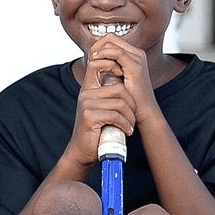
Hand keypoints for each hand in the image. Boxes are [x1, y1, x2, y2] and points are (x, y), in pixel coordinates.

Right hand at [67, 51, 137, 168]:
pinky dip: (125, 125)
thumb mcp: (101, 108)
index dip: (112, 64)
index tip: (123, 75)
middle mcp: (85, 93)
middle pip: (119, 88)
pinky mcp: (89, 116)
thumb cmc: (96, 130)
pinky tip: (125, 131)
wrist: (82, 150)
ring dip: (130, 117)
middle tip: (132, 116)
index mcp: (88, 88)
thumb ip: (107, 93)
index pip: (96, 64)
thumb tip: (122, 78)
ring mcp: (86, 104)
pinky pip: (116, 115)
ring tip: (129, 125)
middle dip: (132, 103)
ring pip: (120, 103)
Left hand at [89, 33, 161, 132]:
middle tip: (90, 60)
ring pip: (111, 42)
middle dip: (96, 47)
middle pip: (109, 38)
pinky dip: (104, 56)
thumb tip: (92, 57)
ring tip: (92, 62)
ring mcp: (137, 58)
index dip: (97, 46)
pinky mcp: (136, 66)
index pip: (110, 39)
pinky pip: (116, 53)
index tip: (91, 59)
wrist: (141, 111)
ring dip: (98, 51)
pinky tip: (97, 64)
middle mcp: (136, 53)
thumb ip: (106, 65)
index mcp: (132, 54)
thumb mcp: (113, 77)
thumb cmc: (127, 97)